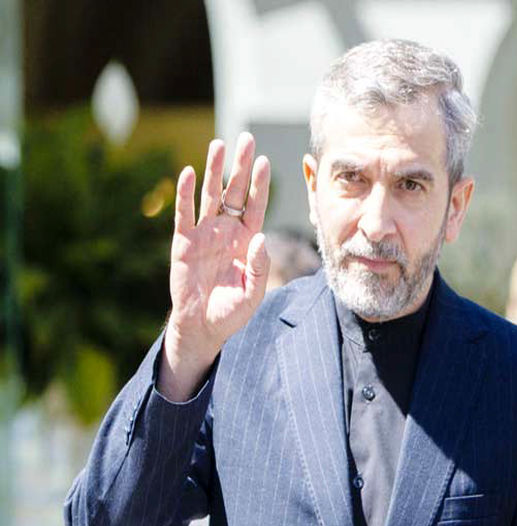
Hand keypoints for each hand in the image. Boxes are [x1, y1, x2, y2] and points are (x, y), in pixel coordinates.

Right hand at [158, 133, 270, 400]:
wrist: (203, 326)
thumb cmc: (232, 310)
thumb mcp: (252, 291)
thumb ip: (258, 266)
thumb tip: (261, 237)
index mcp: (247, 240)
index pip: (256, 205)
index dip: (260, 184)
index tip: (265, 161)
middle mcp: (227, 231)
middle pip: (235, 192)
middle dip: (240, 166)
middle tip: (246, 139)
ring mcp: (204, 234)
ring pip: (210, 195)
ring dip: (214, 170)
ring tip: (219, 144)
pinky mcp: (183, 242)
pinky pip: (184, 214)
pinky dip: (185, 194)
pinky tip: (188, 173)